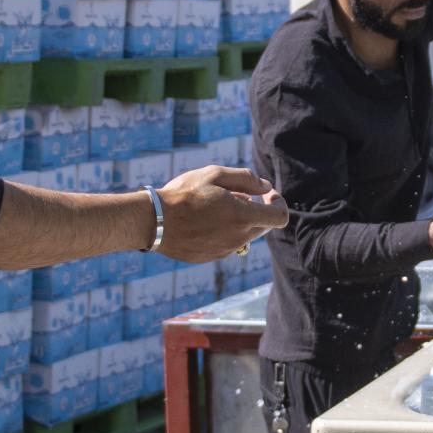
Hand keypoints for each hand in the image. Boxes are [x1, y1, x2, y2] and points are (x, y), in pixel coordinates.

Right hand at [155, 167, 288, 262]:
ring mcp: (224, 251)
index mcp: (243, 217)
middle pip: (264, 226)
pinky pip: (227, 244)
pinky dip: (226, 231)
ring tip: (219, 204)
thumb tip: (266, 187)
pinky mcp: (210, 257)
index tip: (265, 193)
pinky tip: (207, 219)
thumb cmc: (184, 194)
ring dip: (242, 220)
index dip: (278, 202)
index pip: (280, 217)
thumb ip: (246, 179)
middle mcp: (238, 238)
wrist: (151, 221)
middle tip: (240, 194)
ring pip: (246, 235)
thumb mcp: (215, 175)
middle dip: (259, 209)